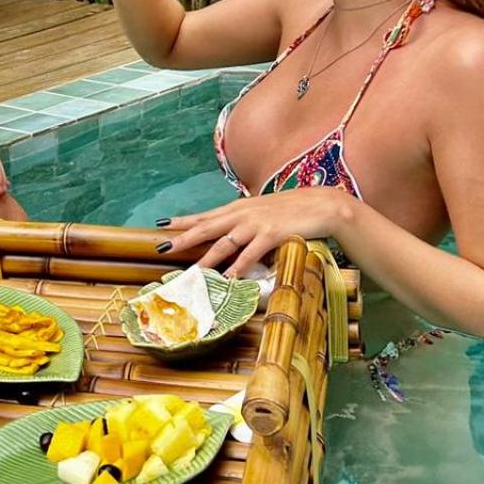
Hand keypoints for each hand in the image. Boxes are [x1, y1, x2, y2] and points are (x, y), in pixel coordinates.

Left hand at [159, 189, 350, 276]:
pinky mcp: (271, 234)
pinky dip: (238, 267)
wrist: (322, 204)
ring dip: (206, 259)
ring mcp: (256, 224)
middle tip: (162, 247)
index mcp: (239, 207)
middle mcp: (243, 214)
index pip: (206, 215)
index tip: (162, 224)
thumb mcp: (263, 211)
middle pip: (207, 227)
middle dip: (183, 238)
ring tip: (191, 272)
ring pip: (224, 243)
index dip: (184, 220)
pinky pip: (250, 254)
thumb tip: (231, 233)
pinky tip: (229, 279)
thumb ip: (245, 220)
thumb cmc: (293, 209)